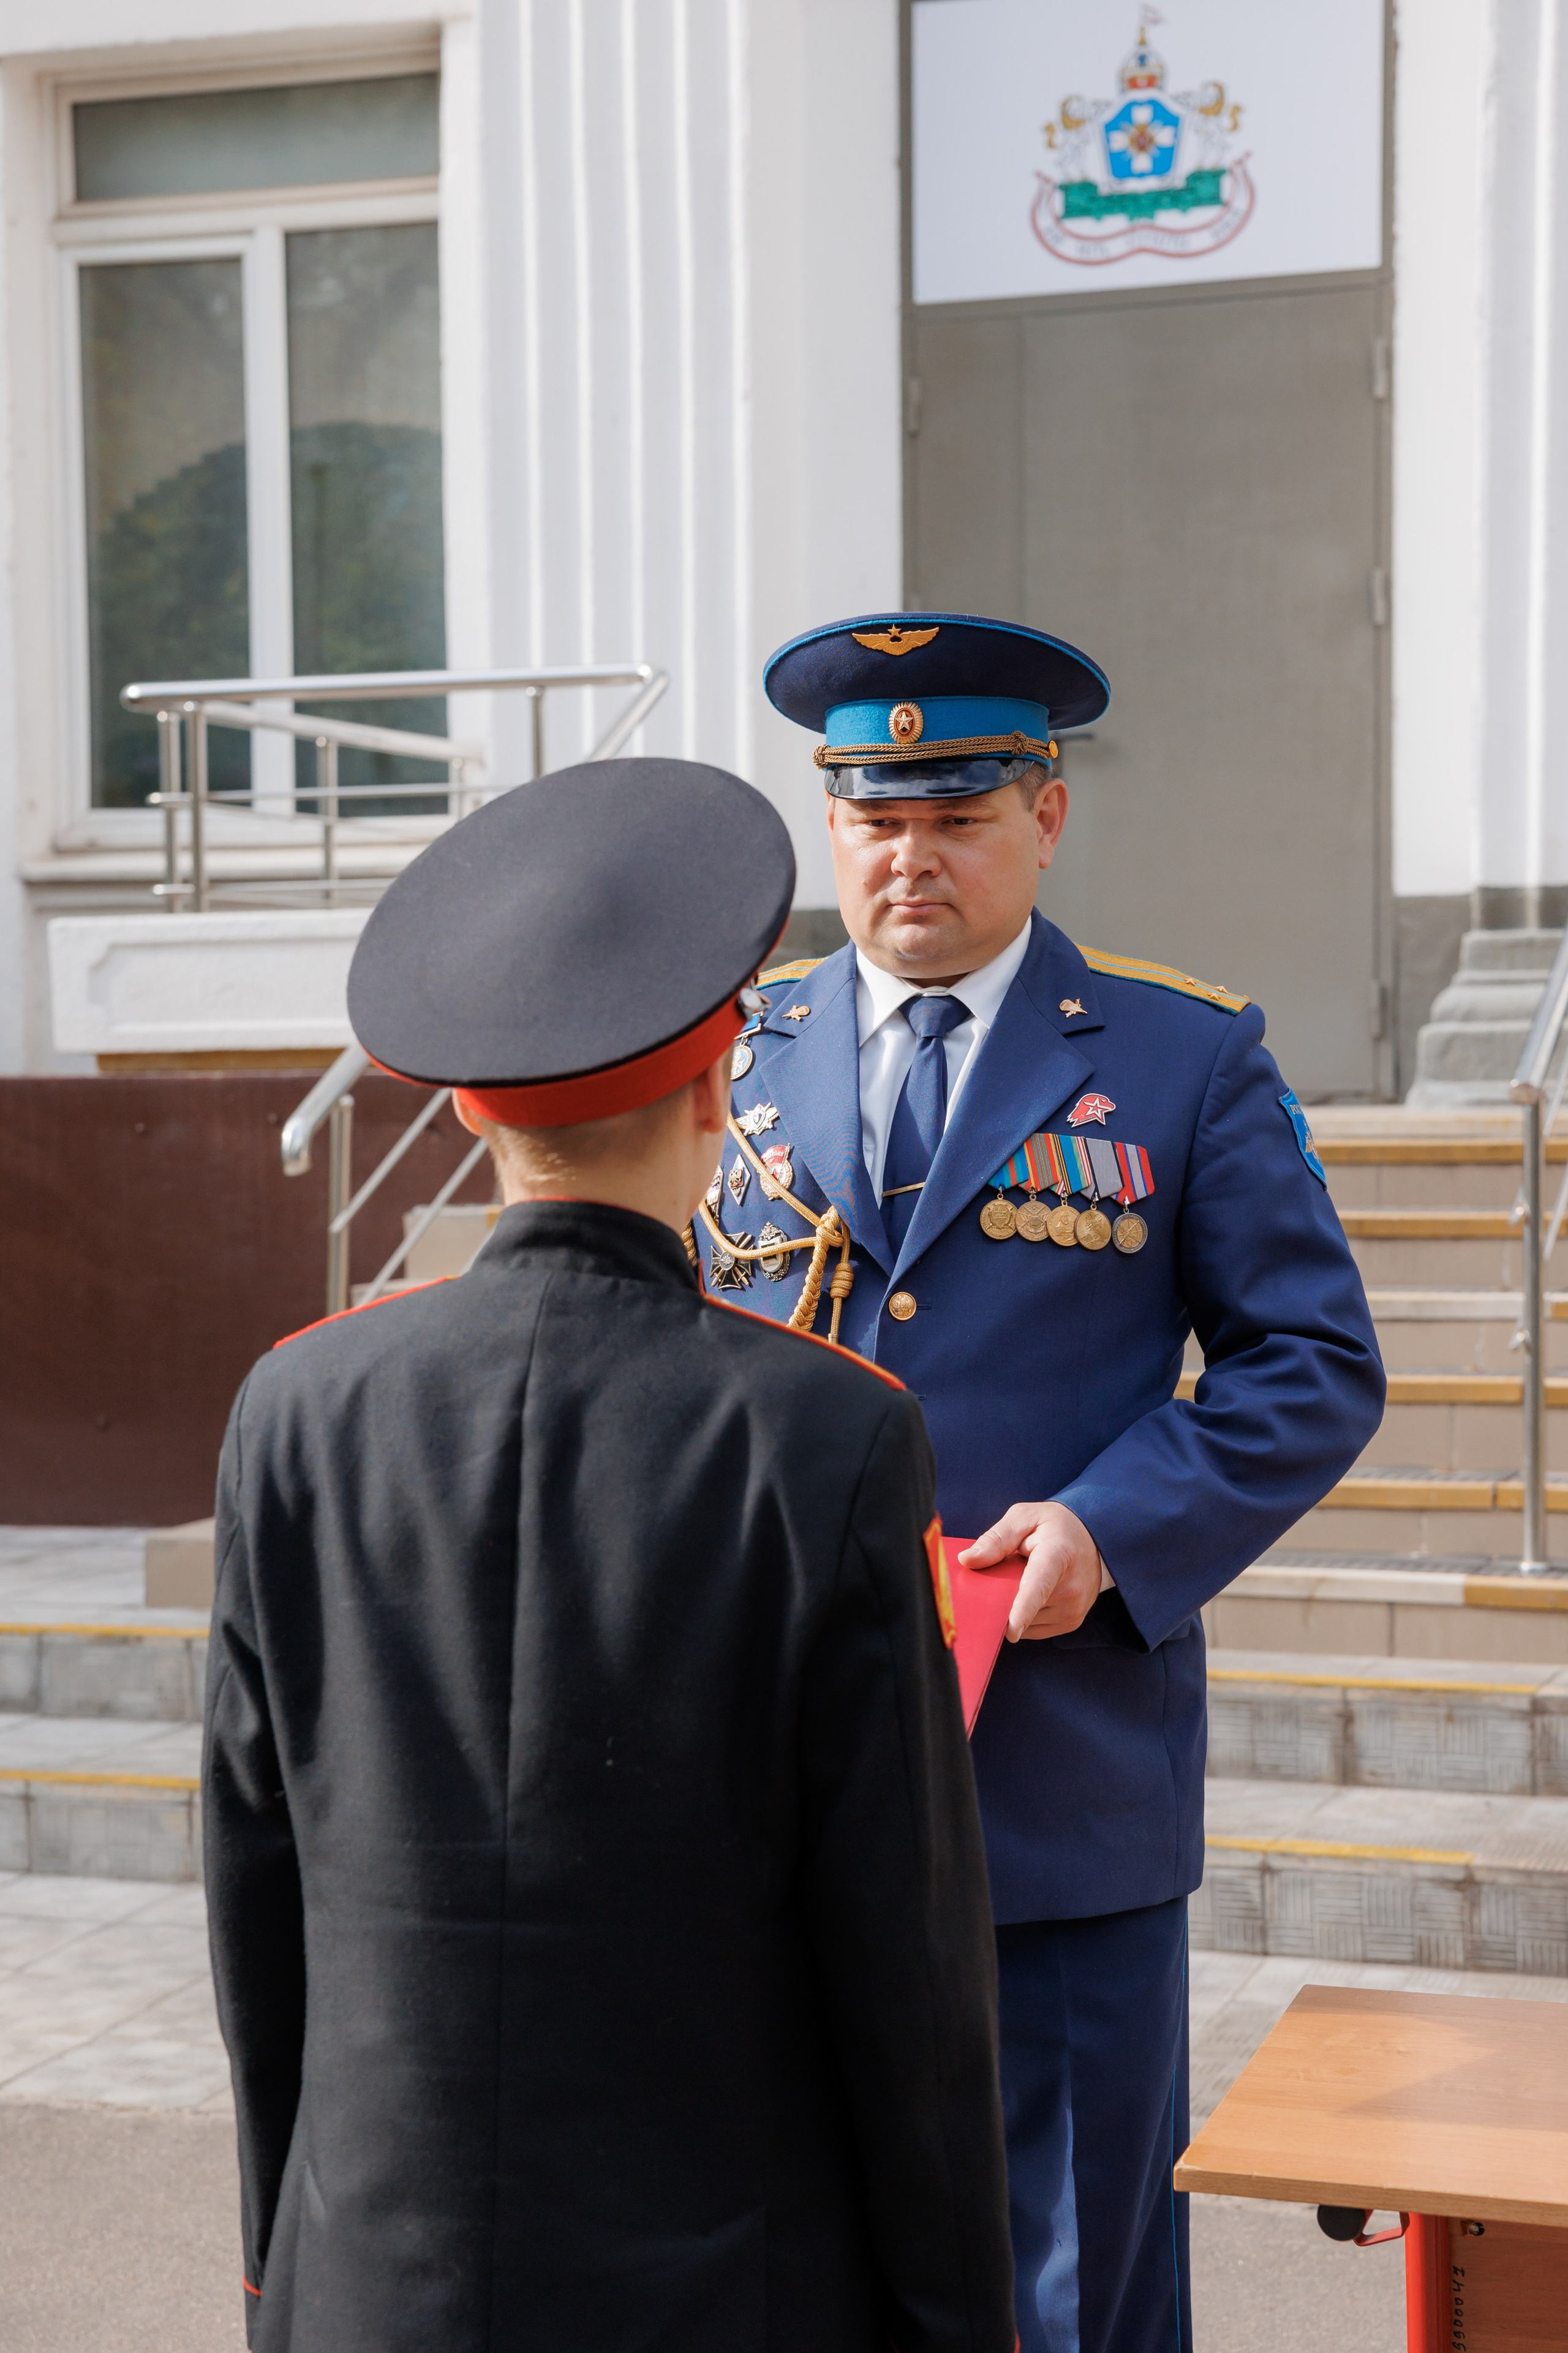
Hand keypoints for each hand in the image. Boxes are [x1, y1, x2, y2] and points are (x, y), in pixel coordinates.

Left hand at [959, 1502, 1102, 1641]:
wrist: (1094, 1538)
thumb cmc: (1054, 1526)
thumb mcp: (1024, 1518)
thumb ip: (996, 1539)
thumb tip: (967, 1560)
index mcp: (1057, 1555)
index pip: (1038, 1587)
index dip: (1023, 1610)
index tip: (1011, 1632)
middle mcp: (1071, 1588)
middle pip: (1023, 1607)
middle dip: (1003, 1598)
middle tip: (1007, 1573)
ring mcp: (1073, 1609)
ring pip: (1026, 1622)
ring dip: (1014, 1607)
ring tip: (1025, 1579)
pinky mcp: (1071, 1623)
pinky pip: (1034, 1629)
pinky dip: (1024, 1617)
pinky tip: (1030, 1594)